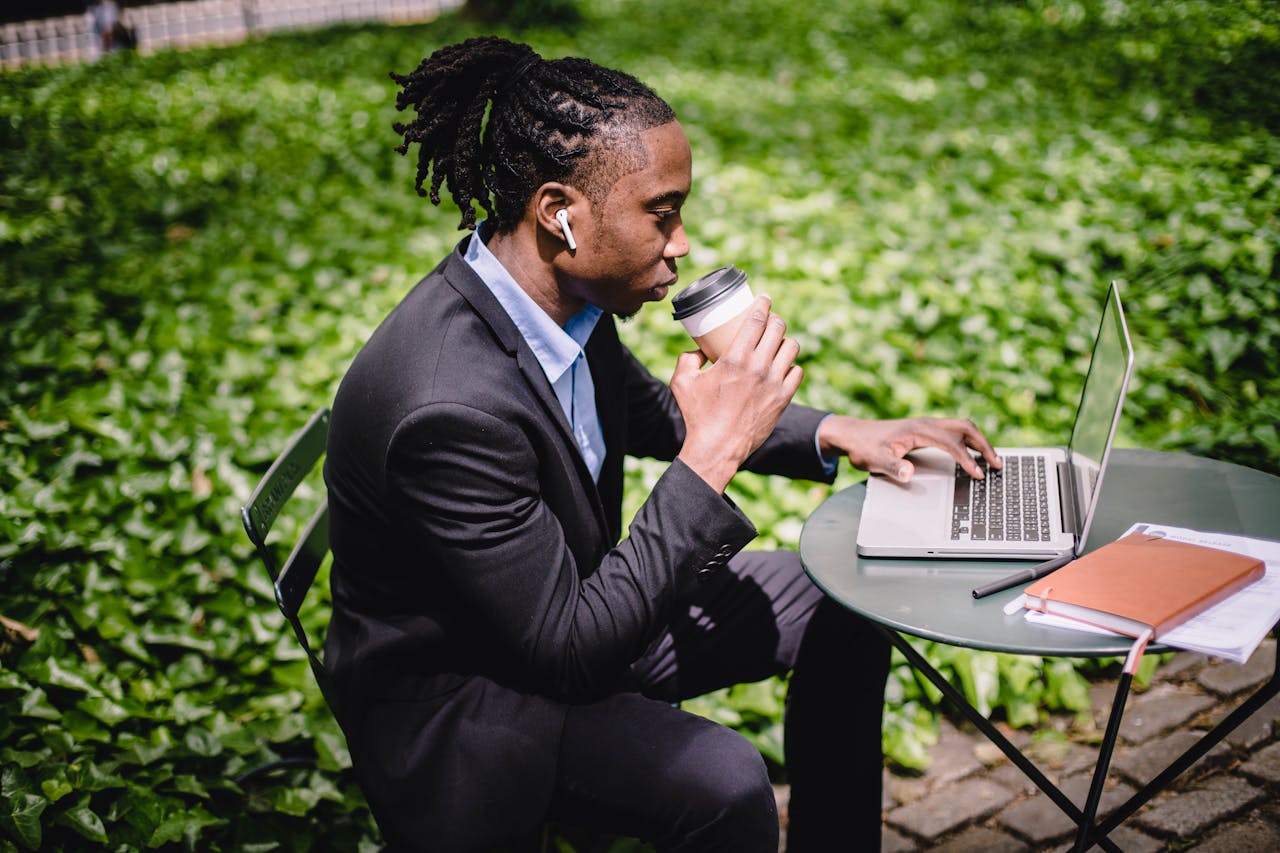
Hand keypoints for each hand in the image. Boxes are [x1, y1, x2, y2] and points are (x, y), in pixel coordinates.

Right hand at [671, 295, 802, 491]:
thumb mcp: (682, 383)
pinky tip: (784, 366)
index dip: (763, 304)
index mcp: (735, 359)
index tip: (764, 298)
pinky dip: (791, 366)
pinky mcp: (783, 400)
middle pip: (778, 329)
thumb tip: (698, 349)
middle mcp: (758, 368)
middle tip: (770, 319)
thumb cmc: (697, 415)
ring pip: (791, 348)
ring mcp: (774, 384)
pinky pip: (797, 372)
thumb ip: (687, 359)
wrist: (717, 448)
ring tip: (778, 342)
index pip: (756, 320)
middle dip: (775, 319)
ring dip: (785, 341)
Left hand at [818, 415, 1000, 481]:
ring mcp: (927, 425)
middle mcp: (926, 423)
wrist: (851, 434)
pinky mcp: (925, 430)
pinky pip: (955, 432)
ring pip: (962, 428)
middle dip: (984, 446)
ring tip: (992, 460)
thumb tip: (909, 474)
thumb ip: (892, 467)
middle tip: (997, 465)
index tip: (977, 474)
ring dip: (980, 442)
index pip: (951, 443)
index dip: (966, 459)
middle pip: (965, 428)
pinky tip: (973, 455)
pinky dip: (969, 441)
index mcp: (918, 430)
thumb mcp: (874, 460)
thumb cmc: (862, 446)